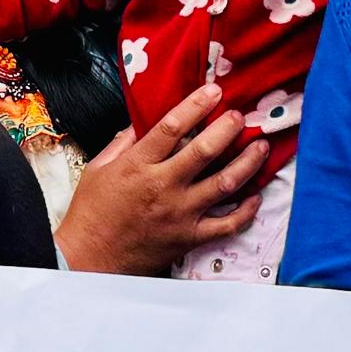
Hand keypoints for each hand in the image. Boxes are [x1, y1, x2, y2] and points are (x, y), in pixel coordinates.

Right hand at [56, 87, 266, 274]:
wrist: (91, 260)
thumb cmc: (92, 213)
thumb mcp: (98, 169)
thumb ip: (123, 143)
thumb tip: (144, 120)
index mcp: (138, 166)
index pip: (171, 127)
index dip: (196, 105)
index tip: (213, 92)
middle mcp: (163, 187)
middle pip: (205, 151)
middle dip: (227, 129)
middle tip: (240, 116)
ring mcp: (180, 214)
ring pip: (224, 184)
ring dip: (247, 163)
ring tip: (260, 147)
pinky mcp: (190, 237)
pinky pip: (227, 224)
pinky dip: (246, 211)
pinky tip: (256, 196)